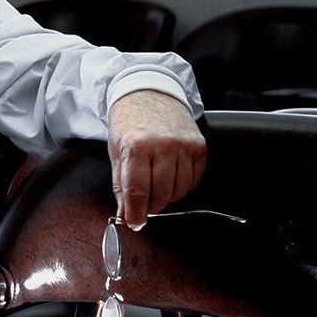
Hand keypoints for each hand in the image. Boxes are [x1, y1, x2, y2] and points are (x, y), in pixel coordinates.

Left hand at [106, 91, 205, 229]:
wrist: (148, 93)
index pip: (138, 192)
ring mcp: (183, 145)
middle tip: (144, 202)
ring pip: (179, 190)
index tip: (135, 222)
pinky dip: (182, 184)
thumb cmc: (129, 122)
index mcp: (137, 146)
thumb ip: (121, 186)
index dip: (136, 214)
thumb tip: (126, 215)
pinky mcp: (198, 145)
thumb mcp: (117, 153)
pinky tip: (170, 174)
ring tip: (156, 185)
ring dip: (167, 196)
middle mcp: (163, 145)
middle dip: (151, 205)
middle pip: (161, 194)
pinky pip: (193, 179)